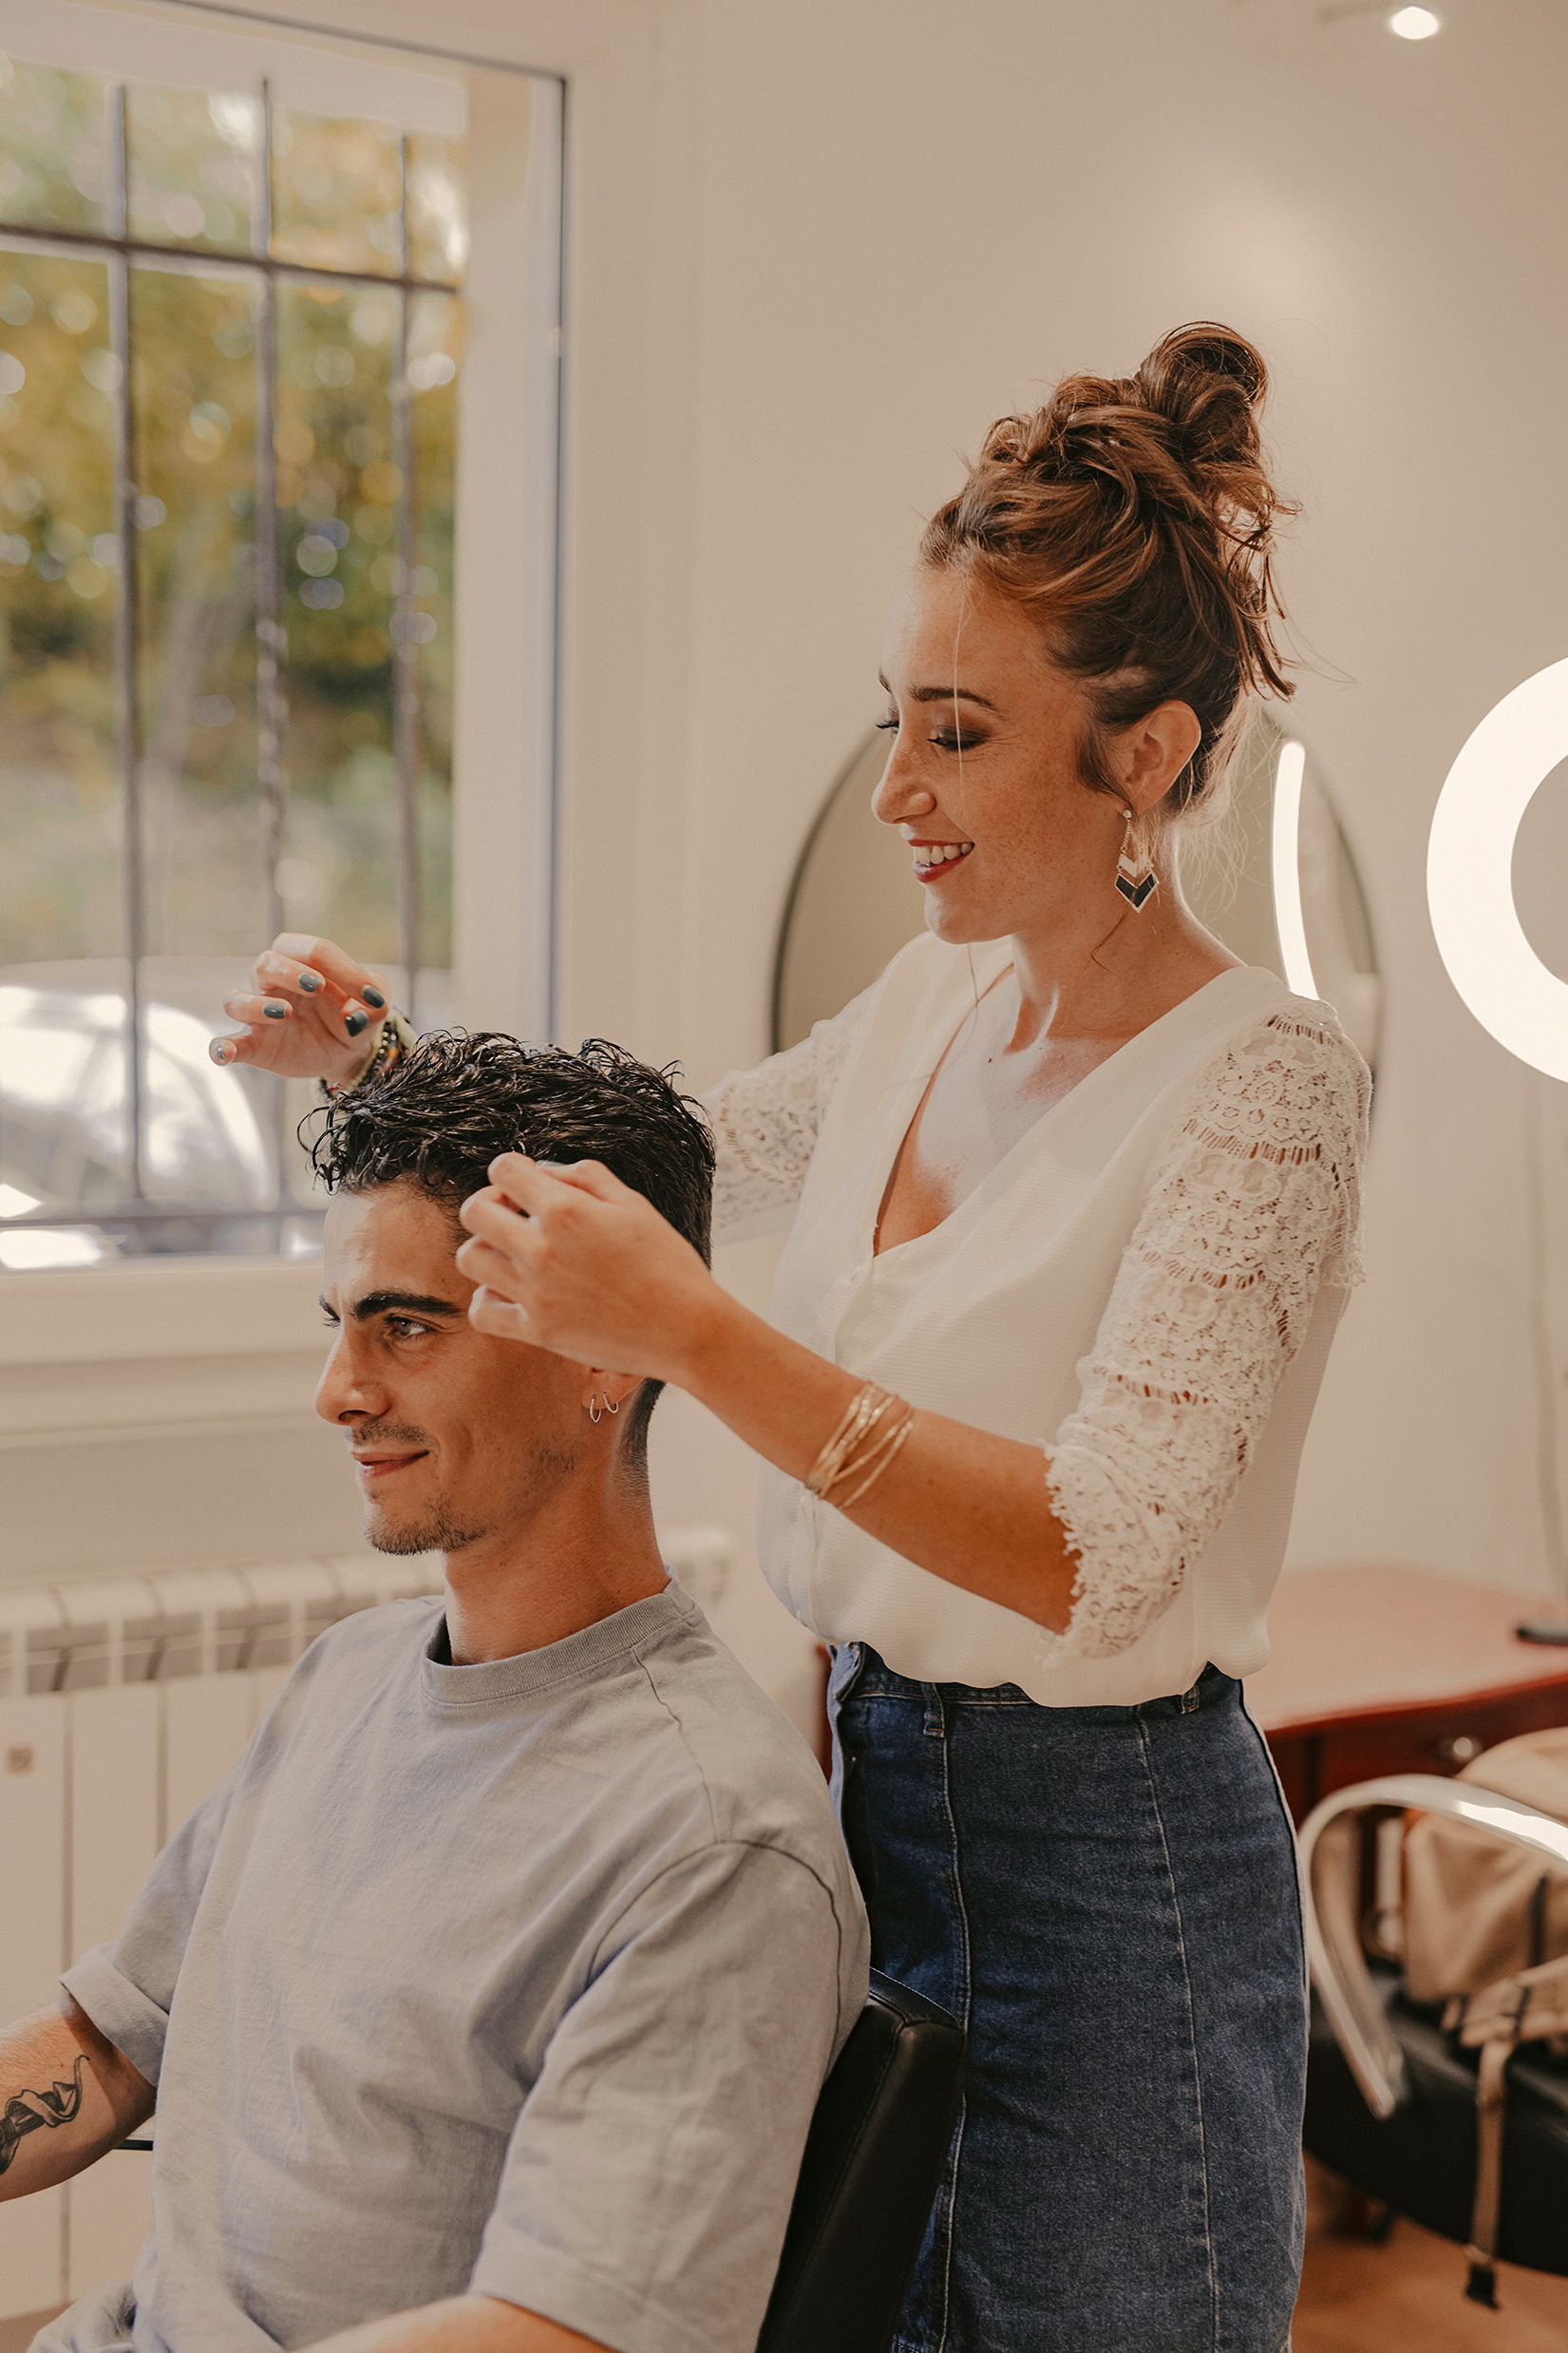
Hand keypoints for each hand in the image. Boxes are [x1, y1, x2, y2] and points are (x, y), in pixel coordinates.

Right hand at [210, 934, 390, 1083]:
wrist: (349, 1050)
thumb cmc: (357, 1011)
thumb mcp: (376, 1002)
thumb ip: (376, 1000)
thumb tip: (358, 1016)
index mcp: (304, 960)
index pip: (313, 950)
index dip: (341, 968)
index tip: (368, 994)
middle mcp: (274, 982)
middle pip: (266, 962)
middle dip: (290, 971)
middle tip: (317, 986)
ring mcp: (260, 1014)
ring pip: (235, 1000)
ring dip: (255, 1005)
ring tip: (286, 1014)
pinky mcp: (254, 1045)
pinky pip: (226, 1043)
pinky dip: (222, 1047)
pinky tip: (226, 1054)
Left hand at [455, 1157, 723, 1385]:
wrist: (687, 1330)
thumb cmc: (668, 1264)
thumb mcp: (634, 1204)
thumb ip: (585, 1176)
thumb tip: (545, 1173)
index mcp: (567, 1211)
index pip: (503, 1169)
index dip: (513, 1171)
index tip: (529, 1187)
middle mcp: (541, 1250)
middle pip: (474, 1211)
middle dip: (491, 1204)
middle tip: (517, 1217)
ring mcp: (535, 1293)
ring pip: (470, 1257)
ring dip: (488, 1249)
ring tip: (516, 1255)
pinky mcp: (537, 1331)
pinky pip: (481, 1311)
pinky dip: (489, 1299)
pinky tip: (513, 1292)